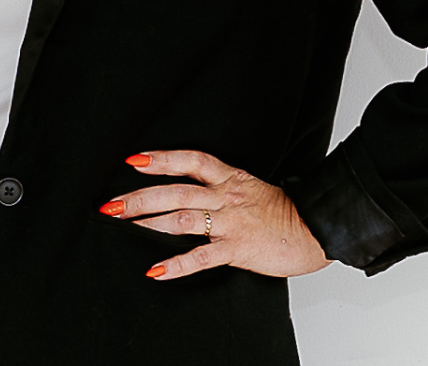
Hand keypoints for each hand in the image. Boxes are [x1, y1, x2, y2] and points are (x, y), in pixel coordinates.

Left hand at [99, 149, 331, 280]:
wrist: (315, 228)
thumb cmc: (283, 211)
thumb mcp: (250, 187)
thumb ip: (222, 188)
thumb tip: (192, 191)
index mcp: (230, 178)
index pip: (191, 160)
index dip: (162, 158)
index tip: (134, 160)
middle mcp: (227, 196)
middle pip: (176, 191)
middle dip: (140, 197)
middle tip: (112, 204)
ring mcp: (231, 222)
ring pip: (183, 218)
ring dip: (149, 224)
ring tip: (124, 227)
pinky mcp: (237, 249)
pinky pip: (201, 257)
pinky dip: (176, 264)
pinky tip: (155, 269)